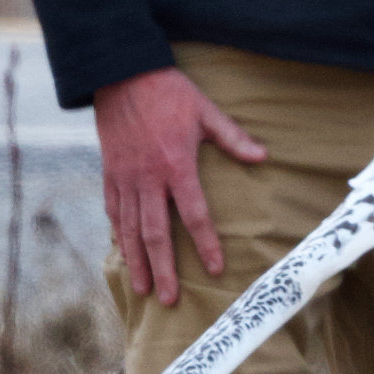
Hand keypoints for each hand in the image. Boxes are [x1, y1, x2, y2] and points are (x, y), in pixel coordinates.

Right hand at [94, 67, 266, 305]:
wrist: (120, 73)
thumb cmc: (168, 92)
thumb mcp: (205, 111)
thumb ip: (232, 138)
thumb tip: (263, 156)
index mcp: (177, 165)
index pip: (194, 214)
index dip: (206, 244)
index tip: (215, 269)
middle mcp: (149, 179)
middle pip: (157, 234)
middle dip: (164, 269)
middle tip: (170, 299)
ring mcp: (126, 179)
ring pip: (131, 230)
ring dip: (137, 262)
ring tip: (143, 289)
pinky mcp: (110, 173)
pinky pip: (114, 211)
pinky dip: (119, 234)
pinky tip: (124, 253)